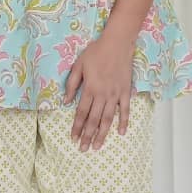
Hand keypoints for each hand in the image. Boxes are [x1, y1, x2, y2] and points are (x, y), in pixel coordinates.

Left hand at [64, 31, 134, 149]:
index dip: (77, 127)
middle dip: (88, 136)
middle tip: (84, 149)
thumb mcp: (78, 65)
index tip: (73, 138)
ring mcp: (115, 95)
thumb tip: (66, 102)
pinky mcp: (125, 92)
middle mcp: (102, 95)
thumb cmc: (95, 52)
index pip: (81, 113)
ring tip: (98, 146)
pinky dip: (124, 122)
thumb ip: (72, 84)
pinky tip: (121, 133)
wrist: (117, 43)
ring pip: (108, 119)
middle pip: (93, 120)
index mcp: (90, 89)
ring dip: (102, 134)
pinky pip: (125, 110)